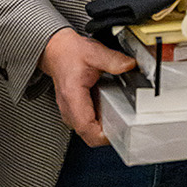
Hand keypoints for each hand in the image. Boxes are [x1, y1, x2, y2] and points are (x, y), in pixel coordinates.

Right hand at [38, 27, 134, 146]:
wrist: (57, 50)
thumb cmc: (70, 53)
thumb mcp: (94, 52)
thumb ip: (113, 60)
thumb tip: (130, 65)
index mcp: (73, 97)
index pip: (86, 129)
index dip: (103, 135)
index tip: (120, 129)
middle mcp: (69, 109)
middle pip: (88, 135)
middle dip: (107, 133)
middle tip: (124, 122)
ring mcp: (69, 112)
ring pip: (87, 132)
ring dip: (103, 127)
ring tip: (119, 115)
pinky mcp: (73, 111)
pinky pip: (86, 124)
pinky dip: (98, 121)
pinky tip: (109, 108)